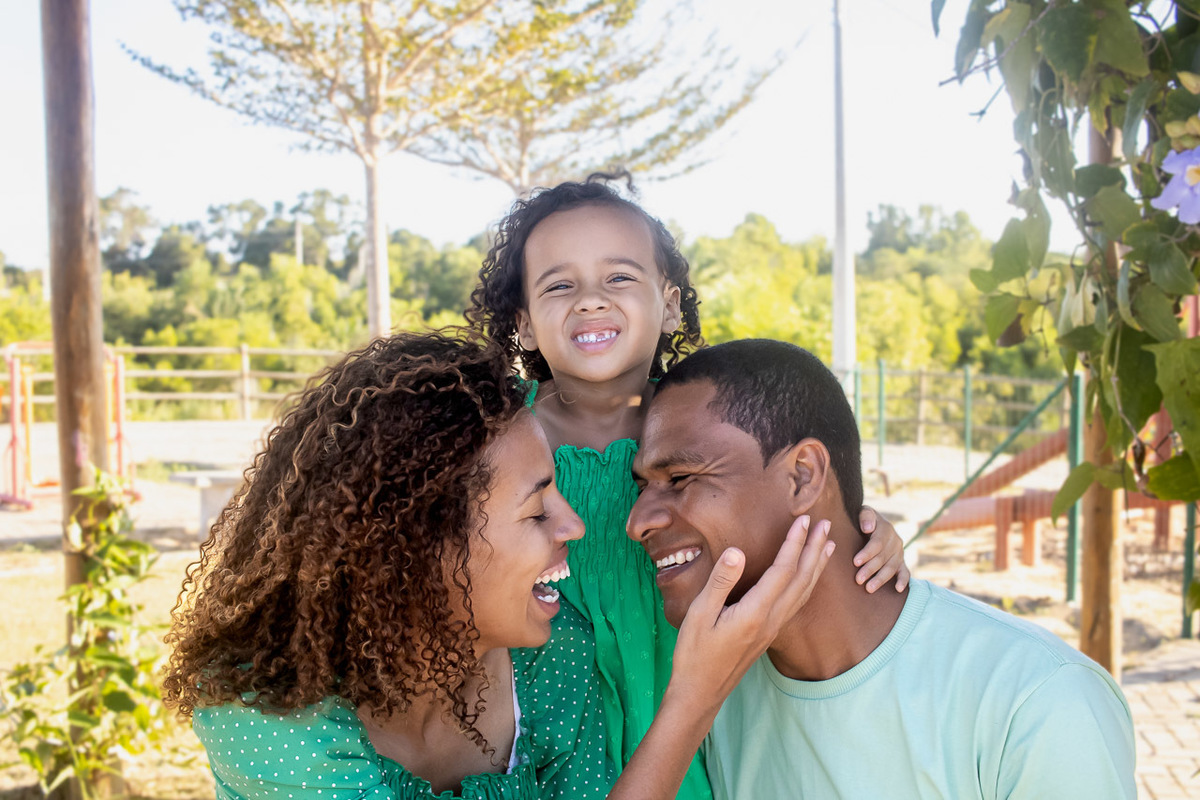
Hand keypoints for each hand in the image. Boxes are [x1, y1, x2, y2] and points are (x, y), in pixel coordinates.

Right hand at [668, 515, 834, 705]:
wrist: (701, 692)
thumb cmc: (695, 653)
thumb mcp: (699, 614)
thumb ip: (720, 581)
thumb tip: (738, 551)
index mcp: (756, 612)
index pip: (783, 570)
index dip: (795, 543)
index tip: (803, 520)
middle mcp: (772, 620)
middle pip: (802, 579)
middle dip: (815, 550)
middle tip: (826, 524)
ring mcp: (773, 629)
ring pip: (803, 592)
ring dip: (817, 566)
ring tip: (828, 546)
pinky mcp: (769, 634)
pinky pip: (797, 603)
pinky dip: (807, 584)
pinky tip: (808, 578)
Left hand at [855, 506, 909, 592]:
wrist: (873, 522)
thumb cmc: (864, 519)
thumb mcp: (864, 512)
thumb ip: (866, 516)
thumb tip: (868, 528)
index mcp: (886, 529)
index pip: (877, 543)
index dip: (867, 553)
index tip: (855, 562)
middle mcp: (895, 541)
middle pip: (883, 558)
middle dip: (870, 569)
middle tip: (858, 580)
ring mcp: (899, 553)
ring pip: (891, 568)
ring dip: (881, 579)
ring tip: (869, 588)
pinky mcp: (901, 562)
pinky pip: (905, 572)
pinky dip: (903, 581)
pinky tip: (898, 589)